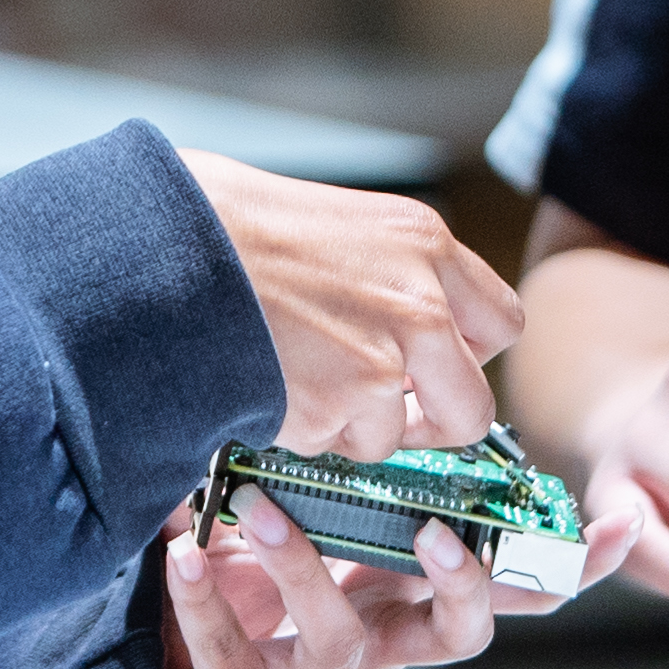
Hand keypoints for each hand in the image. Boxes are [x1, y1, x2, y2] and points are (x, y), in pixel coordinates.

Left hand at [159, 488, 629, 668]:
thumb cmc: (295, 587)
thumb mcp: (349, 528)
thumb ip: (380, 472)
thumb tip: (408, 372)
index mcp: (420, 590)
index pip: (515, 579)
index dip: (573, 562)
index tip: (618, 525)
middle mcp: (390, 636)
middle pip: (461, 631)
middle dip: (463, 586)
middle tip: (437, 533)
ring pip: (343, 640)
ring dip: (305, 570)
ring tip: (263, 514)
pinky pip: (233, 651)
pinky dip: (207, 604)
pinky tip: (185, 558)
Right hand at [178, 153, 520, 458]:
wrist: (166, 242)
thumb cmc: (234, 221)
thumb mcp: (343, 225)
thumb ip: (394, 277)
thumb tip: (414, 340)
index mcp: (425, 243)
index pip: (502, 324)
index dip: (469, 357)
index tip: (436, 368)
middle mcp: (420, 304)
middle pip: (471, 409)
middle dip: (431, 425)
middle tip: (390, 415)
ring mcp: (379, 362)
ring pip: (387, 436)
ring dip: (344, 424)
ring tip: (291, 371)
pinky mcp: (331, 406)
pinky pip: (329, 446)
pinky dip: (298, 430)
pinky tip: (267, 380)